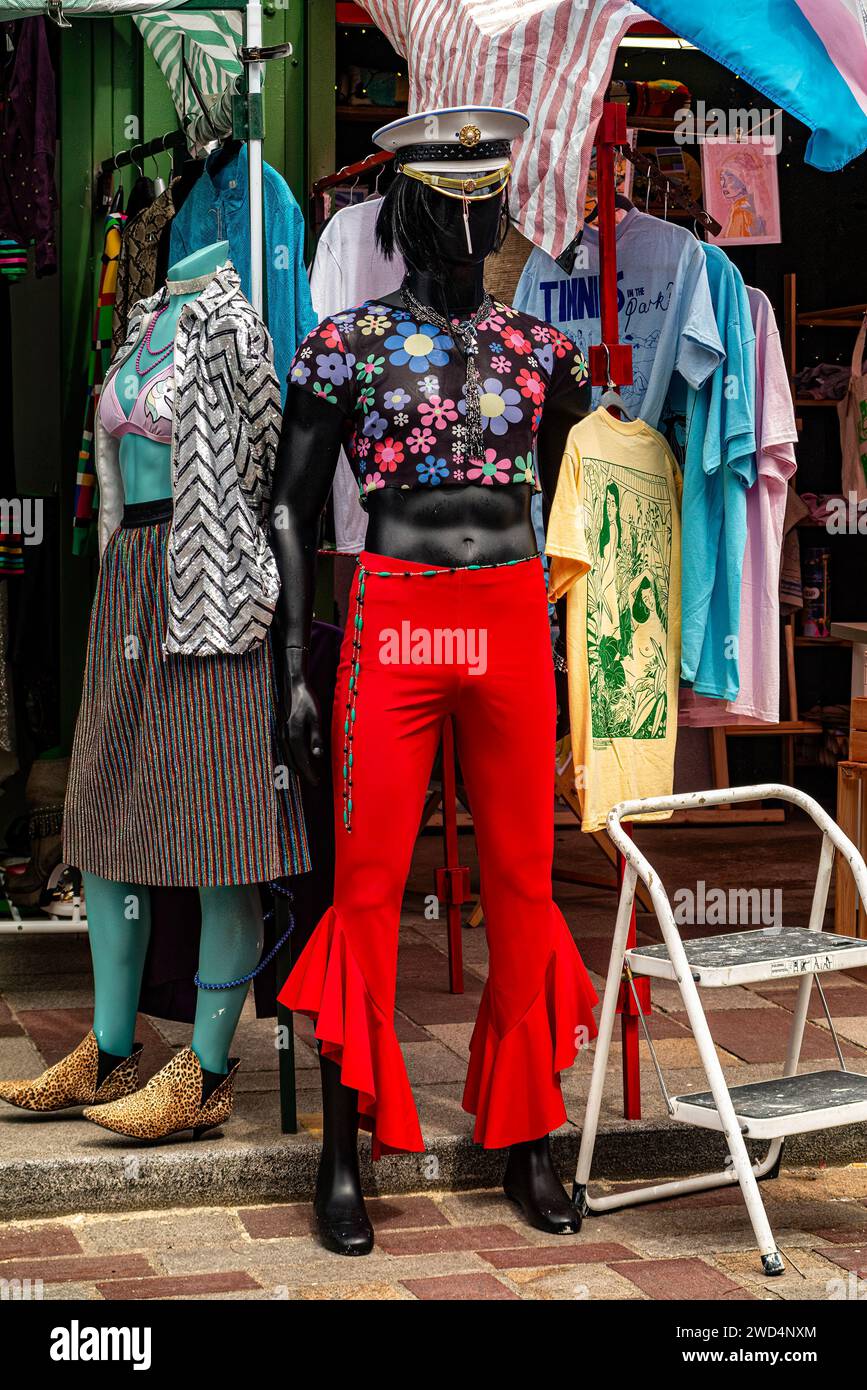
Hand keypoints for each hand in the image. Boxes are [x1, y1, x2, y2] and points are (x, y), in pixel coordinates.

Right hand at [277, 655, 323, 785]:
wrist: (294, 686)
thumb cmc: (307, 701)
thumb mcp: (316, 718)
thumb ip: (316, 737)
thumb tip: (317, 756)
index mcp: (293, 734)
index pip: (301, 759)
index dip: (308, 772)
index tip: (316, 782)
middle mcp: (284, 736)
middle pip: (292, 760)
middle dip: (303, 772)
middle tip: (314, 781)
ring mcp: (280, 733)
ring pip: (287, 756)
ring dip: (296, 767)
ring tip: (307, 775)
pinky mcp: (281, 730)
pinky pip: (285, 749)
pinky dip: (291, 758)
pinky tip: (298, 761)